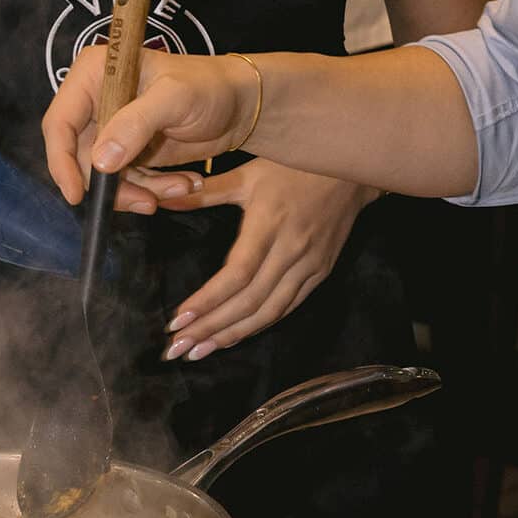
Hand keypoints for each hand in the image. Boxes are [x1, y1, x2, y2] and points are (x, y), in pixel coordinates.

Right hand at [41, 46, 259, 208]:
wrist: (240, 103)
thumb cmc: (210, 86)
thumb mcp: (174, 98)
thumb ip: (136, 125)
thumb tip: (101, 161)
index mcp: (94, 74)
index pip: (60, 122)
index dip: (62, 161)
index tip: (77, 195)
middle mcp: (95, 101)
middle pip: (80, 158)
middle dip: (112, 185)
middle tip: (147, 201)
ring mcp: (111, 129)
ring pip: (104, 177)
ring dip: (140, 191)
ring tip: (179, 187)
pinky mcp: (128, 151)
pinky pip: (127, 182)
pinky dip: (153, 190)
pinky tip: (184, 184)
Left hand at [156, 160, 374, 360]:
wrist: (352, 170)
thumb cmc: (295, 165)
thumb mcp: (249, 172)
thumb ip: (207, 191)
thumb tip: (164, 199)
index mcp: (269, 224)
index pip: (235, 275)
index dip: (206, 302)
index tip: (177, 321)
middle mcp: (290, 251)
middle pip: (248, 302)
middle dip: (211, 329)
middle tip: (177, 349)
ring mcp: (309, 265)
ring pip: (269, 312)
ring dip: (233, 335)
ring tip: (200, 352)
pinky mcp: (320, 273)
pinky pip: (288, 307)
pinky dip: (260, 325)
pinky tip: (235, 336)